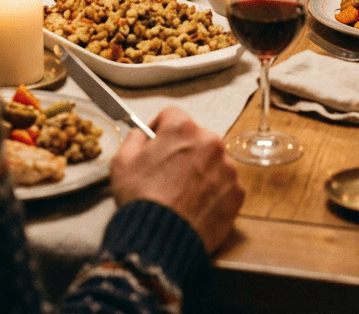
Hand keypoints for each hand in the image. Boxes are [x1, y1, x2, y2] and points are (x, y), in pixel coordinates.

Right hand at [110, 107, 243, 253]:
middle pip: (194, 138)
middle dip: (182, 152)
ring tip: (181, 194)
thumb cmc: (141, 199)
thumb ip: (135, 138)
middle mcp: (210, 141)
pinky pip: (223, 185)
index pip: (171, 116)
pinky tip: (195, 206)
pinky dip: (212, 193)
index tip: (155, 145)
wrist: (160, 241)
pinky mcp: (236, 193)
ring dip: (199, 171)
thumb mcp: (122, 161)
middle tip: (167, 174)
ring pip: (211, 161)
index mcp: (182, 128)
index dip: (160, 130)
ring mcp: (227, 168)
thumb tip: (142, 134)